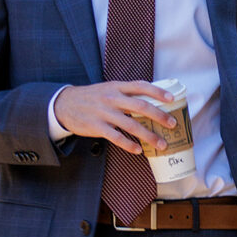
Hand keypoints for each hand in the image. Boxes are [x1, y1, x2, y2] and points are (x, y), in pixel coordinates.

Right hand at [54, 81, 175, 153]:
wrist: (64, 104)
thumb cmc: (92, 97)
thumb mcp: (108, 88)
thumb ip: (126, 93)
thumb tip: (151, 99)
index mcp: (116, 87)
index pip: (141, 86)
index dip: (157, 92)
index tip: (172, 99)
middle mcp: (112, 98)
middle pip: (140, 106)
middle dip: (159, 115)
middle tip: (172, 124)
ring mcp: (104, 113)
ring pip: (131, 125)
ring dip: (149, 136)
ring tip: (161, 144)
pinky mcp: (96, 126)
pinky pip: (116, 137)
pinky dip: (129, 144)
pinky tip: (139, 150)